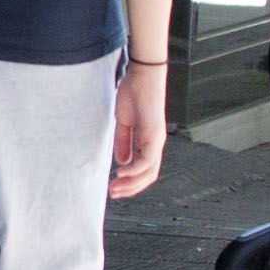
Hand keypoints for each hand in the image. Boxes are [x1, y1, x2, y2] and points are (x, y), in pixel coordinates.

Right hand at [109, 62, 168, 198]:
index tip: (114, 187)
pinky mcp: (154, 135)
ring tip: (115, 189)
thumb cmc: (133, 93)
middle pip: (148, 176)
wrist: (143, 75)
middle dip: (130, 188)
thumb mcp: (124, 122)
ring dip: (131, 183)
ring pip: (148, 172)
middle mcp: (155, 144)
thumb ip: (124, 141)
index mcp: (148, 141)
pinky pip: (146, 159)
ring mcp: (156, 140)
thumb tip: (122, 162)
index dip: (130, 182)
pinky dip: (134, 170)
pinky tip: (120, 173)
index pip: (143, 169)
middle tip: (112, 194)